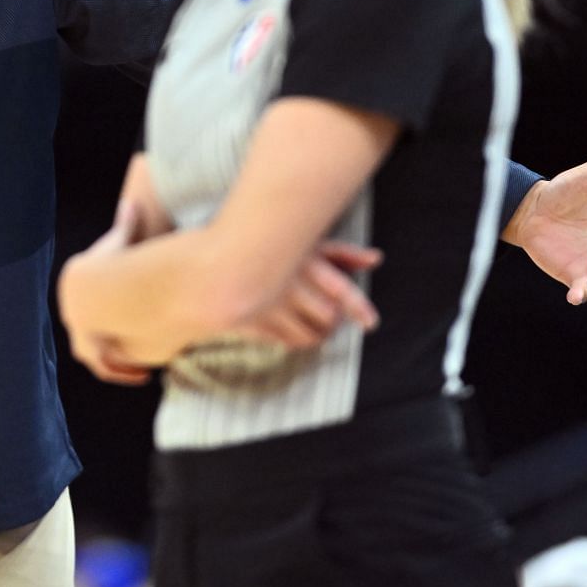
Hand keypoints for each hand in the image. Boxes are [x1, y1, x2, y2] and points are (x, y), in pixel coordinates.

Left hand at [59, 185, 164, 382]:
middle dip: (108, 342)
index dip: (106, 316)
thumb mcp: (121, 242)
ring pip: (94, 354)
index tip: (127, 323)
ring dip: (115, 362)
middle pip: (88, 333)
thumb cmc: (114, 260)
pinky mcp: (88, 346)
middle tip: (134, 351)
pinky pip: (105, 365)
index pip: (86, 307)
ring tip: (140, 368)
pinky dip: (121, 370)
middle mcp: (73, 312)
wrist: (100, 285)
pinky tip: (141, 373)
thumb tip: (133, 201)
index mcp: (77, 289)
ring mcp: (78, 331)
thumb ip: (126, 226)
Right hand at [234, 242, 381, 348]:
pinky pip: (287, 341)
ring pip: (309, 334)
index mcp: (301, 261)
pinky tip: (292, 331)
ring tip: (314, 327)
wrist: (209, 266)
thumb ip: (340, 252)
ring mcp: (269, 305)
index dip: (358, 308)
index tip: (370, 322)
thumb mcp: (302, 245)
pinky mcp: (253, 322)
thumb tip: (377, 258)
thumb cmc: (263, 250)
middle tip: (328, 317)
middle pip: (327, 315)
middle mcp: (286, 283)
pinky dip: (296, 340)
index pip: (339, 289)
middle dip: (331, 321)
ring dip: (316, 334)